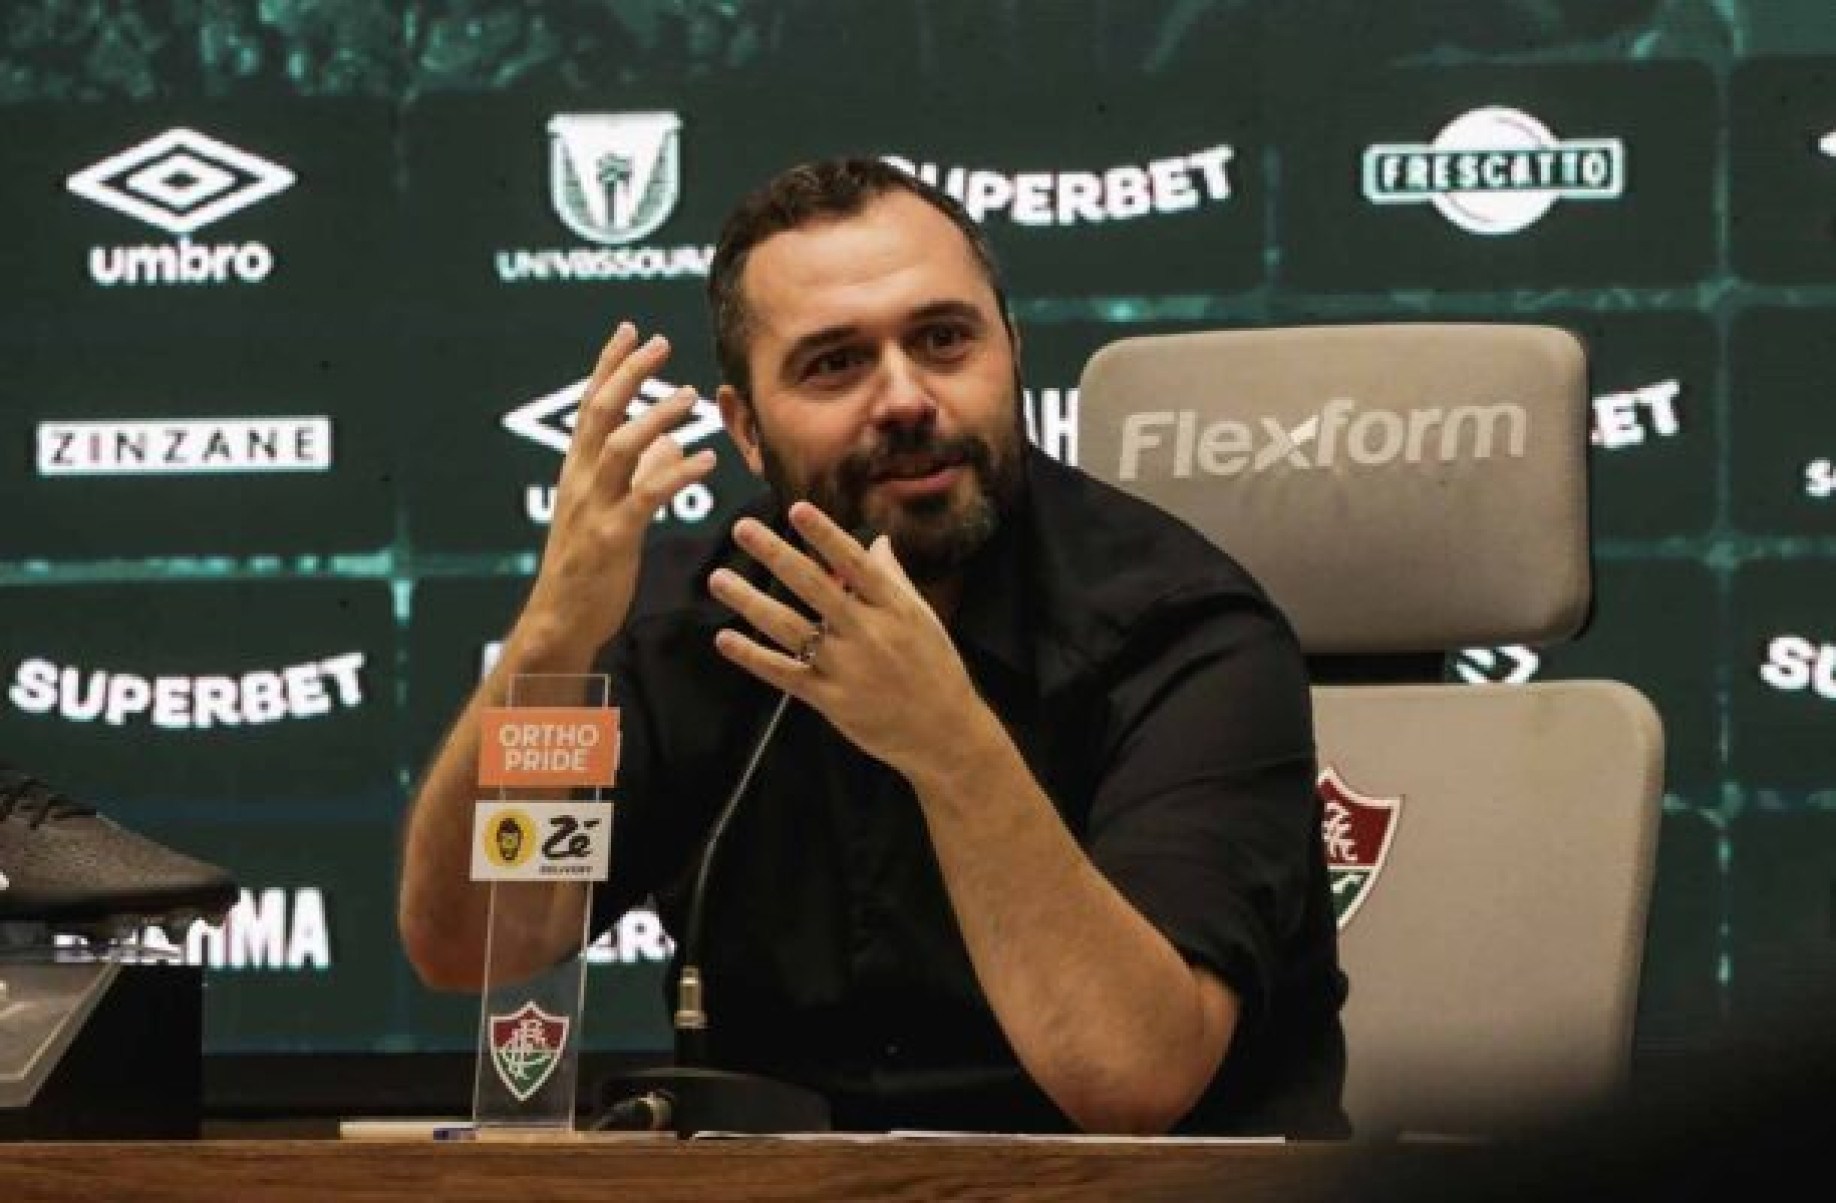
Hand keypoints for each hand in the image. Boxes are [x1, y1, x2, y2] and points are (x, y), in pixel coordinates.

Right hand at [518, 323, 716, 662]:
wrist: (561, 621)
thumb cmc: (588, 569)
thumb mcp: (613, 512)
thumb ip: (642, 474)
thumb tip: (673, 441)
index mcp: (576, 472)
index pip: (591, 405)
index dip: (609, 365)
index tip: (630, 329)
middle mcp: (579, 481)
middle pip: (599, 413)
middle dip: (628, 373)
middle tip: (660, 342)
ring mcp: (593, 508)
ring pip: (619, 447)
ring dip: (654, 416)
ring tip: (690, 395)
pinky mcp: (612, 538)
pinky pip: (645, 496)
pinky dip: (676, 473)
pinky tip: (705, 459)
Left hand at [707, 501, 986, 778]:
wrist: (945, 733)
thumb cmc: (936, 668)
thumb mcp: (923, 618)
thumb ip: (894, 578)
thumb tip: (877, 540)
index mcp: (894, 608)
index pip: (854, 563)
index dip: (825, 535)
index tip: (797, 510)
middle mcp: (869, 634)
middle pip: (815, 587)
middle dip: (776, 555)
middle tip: (743, 528)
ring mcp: (847, 668)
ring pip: (790, 628)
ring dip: (751, 602)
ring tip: (719, 579)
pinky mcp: (831, 701)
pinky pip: (785, 674)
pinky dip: (753, 657)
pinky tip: (725, 638)